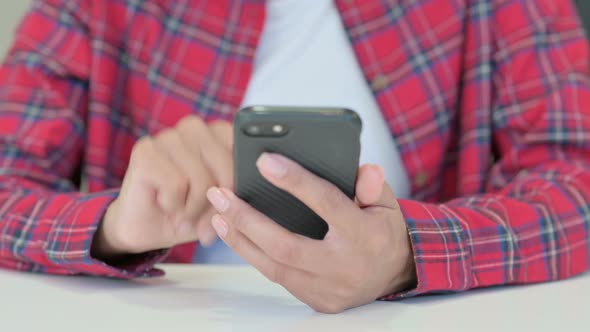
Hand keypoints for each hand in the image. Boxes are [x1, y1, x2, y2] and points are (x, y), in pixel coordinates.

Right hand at [92, 116, 232, 258]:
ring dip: (194, 209)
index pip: (246, 152)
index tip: (228, 205)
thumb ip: (240, 194)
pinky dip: (174, 205)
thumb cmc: (191, 212)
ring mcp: (168, 136)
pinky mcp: (145, 151)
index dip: (240, 186)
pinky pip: (177, 184)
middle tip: (203, 219)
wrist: (148, 228)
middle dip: (218, 204)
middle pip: (228, 169)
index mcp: (219, 133)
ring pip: (203, 179)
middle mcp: (195, 127)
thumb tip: (242, 197)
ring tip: (183, 212)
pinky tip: (164, 203)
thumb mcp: (225, 206)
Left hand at [206, 153, 415, 312]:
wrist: (396, 275)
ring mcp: (329, 288)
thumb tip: (364, 170)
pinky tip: (237, 236)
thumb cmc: (383, 231)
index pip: (325, 203)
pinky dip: (254, 256)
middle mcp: (344, 265)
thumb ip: (373, 185)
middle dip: (246, 219)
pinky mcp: (318, 301)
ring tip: (216, 215)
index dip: (294, 181)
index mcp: (363, 234)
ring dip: (240, 239)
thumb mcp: (387, 203)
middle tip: (219, 194)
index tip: (264, 161)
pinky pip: (278, 278)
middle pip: (285, 244)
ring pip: (273, 266)